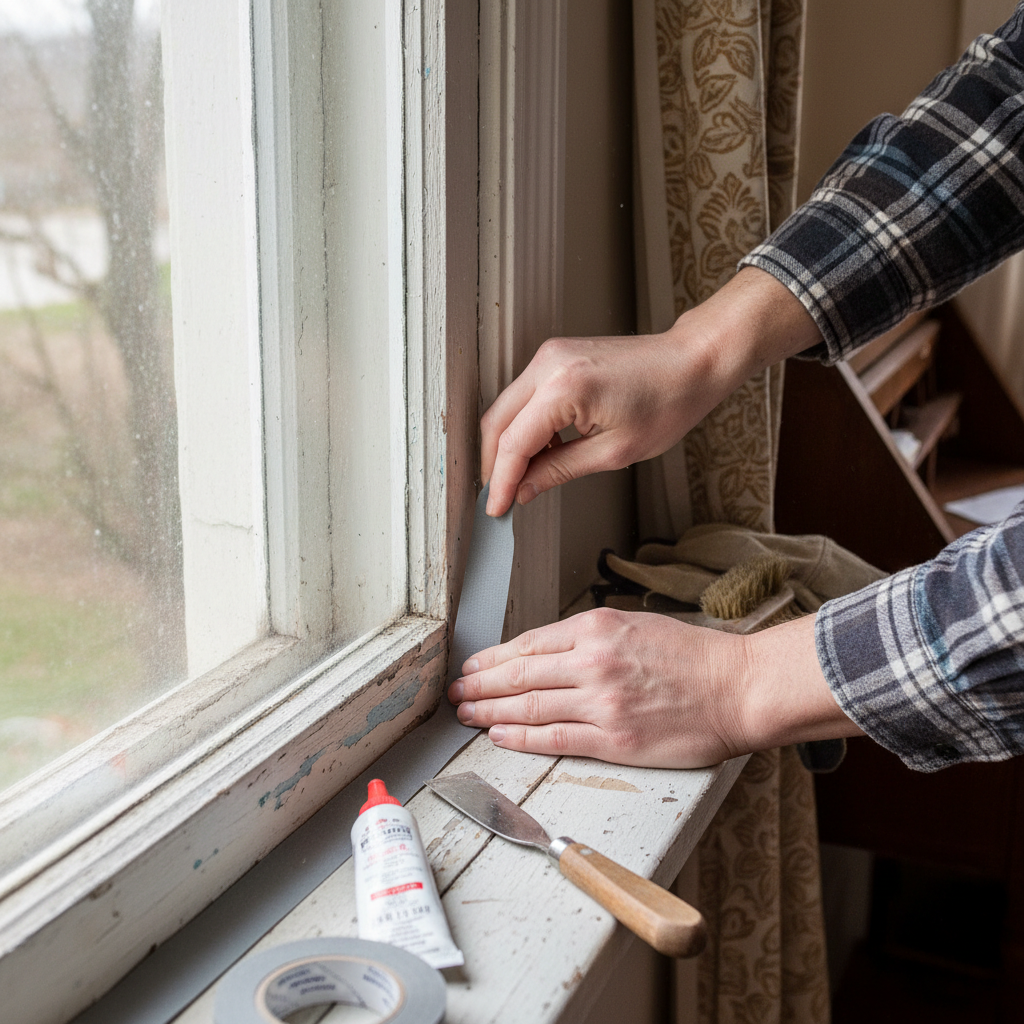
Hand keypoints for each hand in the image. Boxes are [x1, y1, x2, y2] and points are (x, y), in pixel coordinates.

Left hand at [447, 608, 861, 767]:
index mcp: (597, 628)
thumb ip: (591, 638)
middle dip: (479, 684)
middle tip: (454, 692)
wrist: (736, 688)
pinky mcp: (614, 738)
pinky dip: (520, 736)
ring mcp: (602, 701)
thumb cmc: (692, 657)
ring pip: (528, 705)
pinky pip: (554, 737)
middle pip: (519, 673)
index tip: (472, 666)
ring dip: (488, 709)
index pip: (529, 643)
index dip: (492, 658)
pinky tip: (498, 734)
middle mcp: (593, 661)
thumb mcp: (636, 626)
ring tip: (464, 713)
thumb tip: (546, 653)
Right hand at [481, 267, 823, 515]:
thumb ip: (560, 470)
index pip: (514, 443)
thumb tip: (524, 489)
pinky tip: (542, 452)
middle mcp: (549, 364)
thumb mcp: (614, 451)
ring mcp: (550, 355)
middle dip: (495, 464)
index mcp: (565, 388)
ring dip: (509, 445)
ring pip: (507, 408)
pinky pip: (525, 396)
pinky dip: (525, 426)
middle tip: (502, 497)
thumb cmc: (669, 401)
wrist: (692, 362)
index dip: (501, 481)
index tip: (496, 508)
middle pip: (498, 421)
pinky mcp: (556, 356)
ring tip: (526, 478)